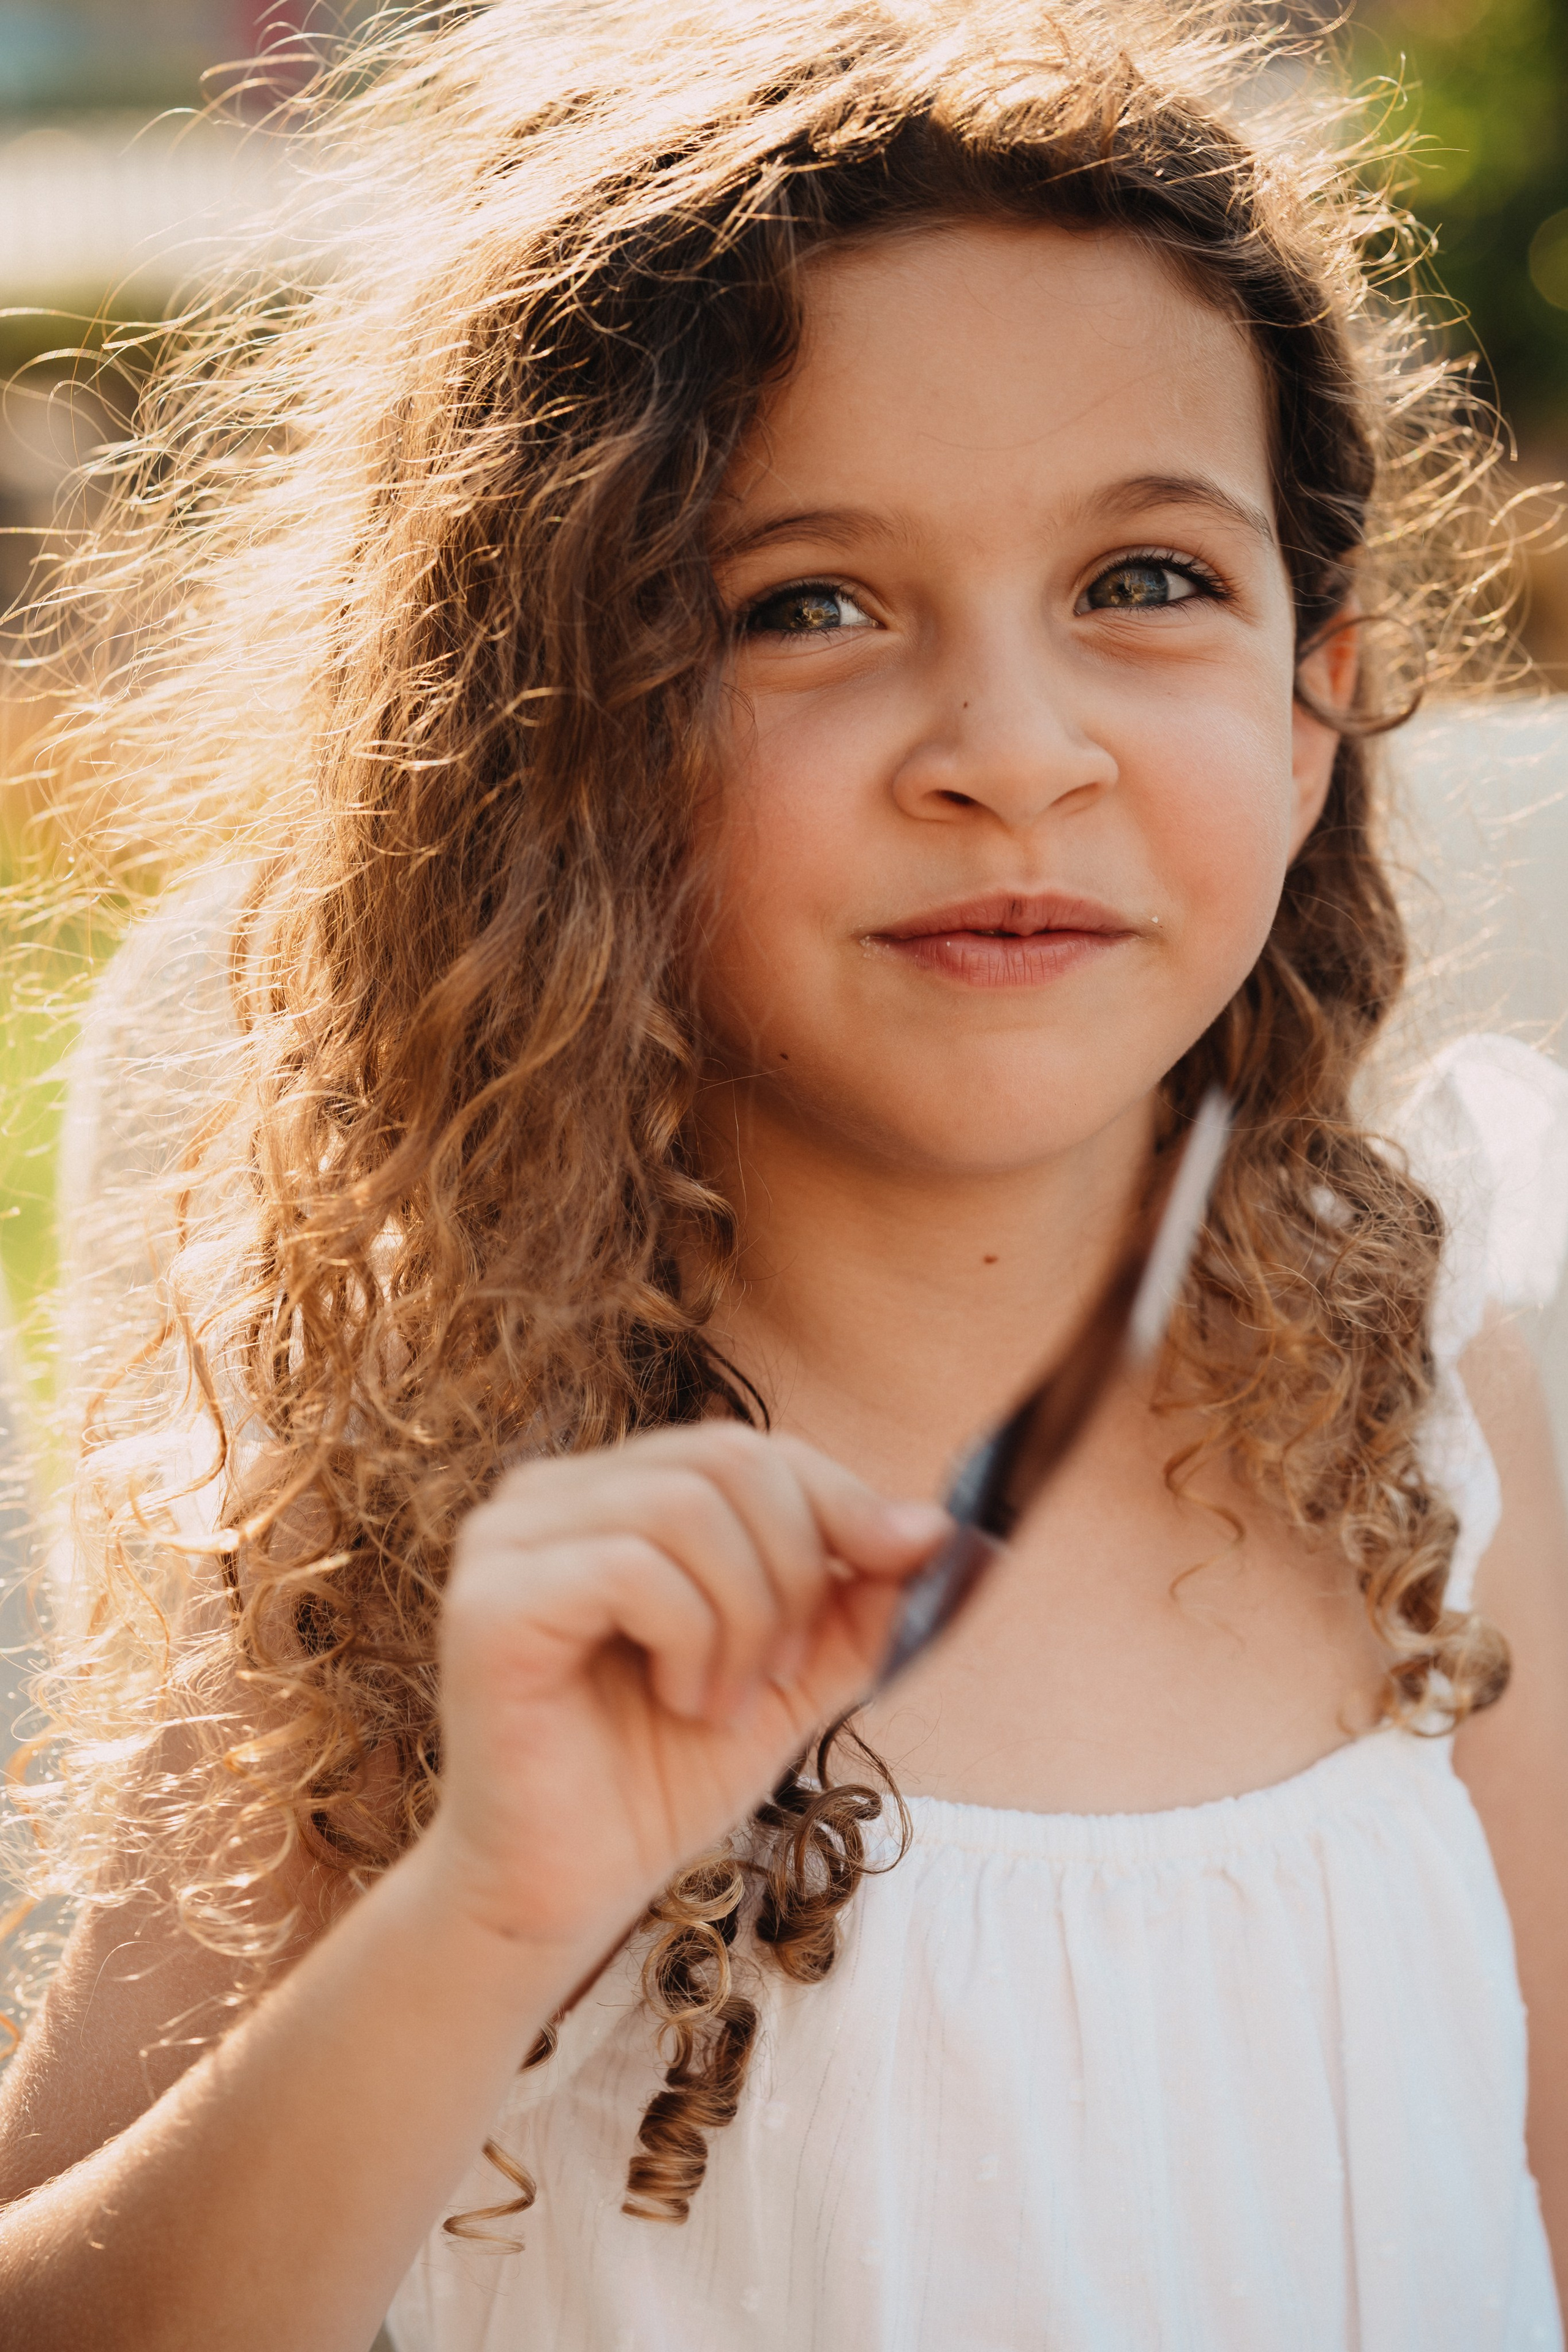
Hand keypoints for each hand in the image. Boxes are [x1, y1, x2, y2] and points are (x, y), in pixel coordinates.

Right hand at [422, 1424, 947, 1959]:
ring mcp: (508, 1540)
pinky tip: (680, 1701)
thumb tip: (933, 1528)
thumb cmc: (657, 1777)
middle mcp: (549, 1494)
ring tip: (726, 1700)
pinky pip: (631, 1566)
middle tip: (781, 1671)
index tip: (904, 1566)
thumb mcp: (790, 1675)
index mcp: (612, 1493)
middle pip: (728, 1459)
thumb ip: (853, 1601)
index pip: (750, 1448)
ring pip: (686, 1506)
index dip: (842, 1501)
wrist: (565, 1890)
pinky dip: (689, 1638)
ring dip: (743, 1615)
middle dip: (795, 1569)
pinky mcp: (491, 1602)